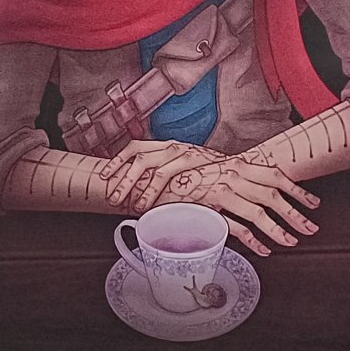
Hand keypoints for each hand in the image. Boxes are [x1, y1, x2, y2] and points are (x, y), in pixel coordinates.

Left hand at [103, 140, 222, 213]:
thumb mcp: (187, 173)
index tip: (104, 176)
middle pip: (138, 156)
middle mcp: (173, 145)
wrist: (245, 167)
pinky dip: (154, 189)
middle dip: (121, 177)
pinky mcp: (194, 160)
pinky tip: (148, 203)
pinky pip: (166, 173)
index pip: (135, 147)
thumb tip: (144, 196)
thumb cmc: (214, 174)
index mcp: (168, 146)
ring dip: (135, 185)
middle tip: (112, 197)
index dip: (117, 160)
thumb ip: (169, 181)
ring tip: (130, 205)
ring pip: (149, 164)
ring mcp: (183, 151)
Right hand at [160, 158, 321, 256]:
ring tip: (291, 241)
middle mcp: (233, 175)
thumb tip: (257, 191)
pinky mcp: (210, 208)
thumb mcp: (215, 171)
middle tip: (311, 228)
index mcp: (237, 164)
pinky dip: (253, 241)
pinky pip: (237, 227)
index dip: (297, 190)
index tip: (313, 203)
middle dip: (295, 213)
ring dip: (278, 229)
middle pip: (273, 195)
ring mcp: (222, 191)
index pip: (275, 175)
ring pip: (259, 213)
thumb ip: (236, 180)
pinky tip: (264, 250)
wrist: (153, 178)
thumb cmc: (186, 176)